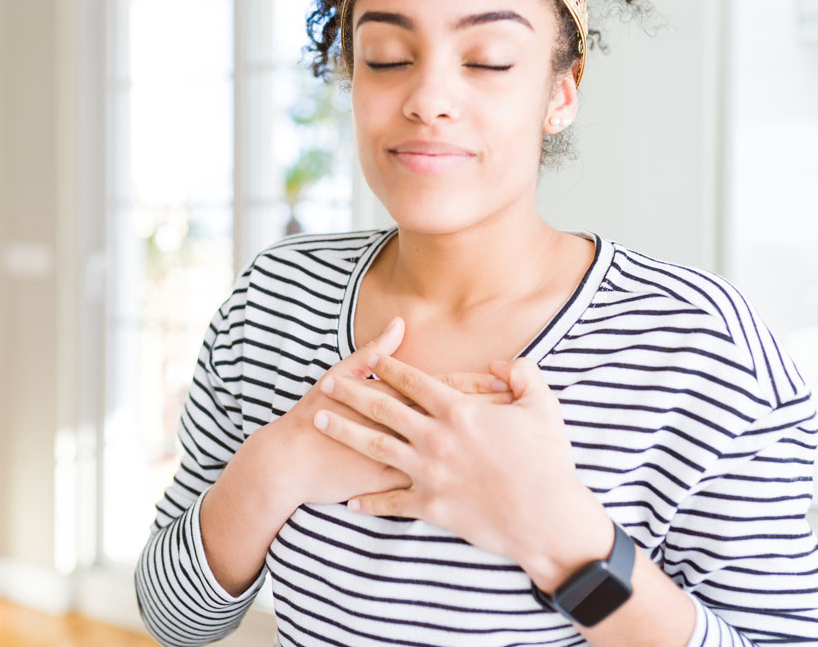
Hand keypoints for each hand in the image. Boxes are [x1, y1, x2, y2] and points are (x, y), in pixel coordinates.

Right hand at [255, 317, 512, 511]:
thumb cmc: (315, 416)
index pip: (448, 389)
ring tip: (518, 449)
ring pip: (458, 458)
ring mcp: (406, 464)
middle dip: (496, 418)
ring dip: (488, 452)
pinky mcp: (398, 492)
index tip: (506, 383)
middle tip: (528, 412)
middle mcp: (408, 433)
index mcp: (399, 401)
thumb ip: (371, 352)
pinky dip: (463, 486)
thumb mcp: (338, 375)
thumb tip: (399, 326)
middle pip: (461, 423)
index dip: (479, 385)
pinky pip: (439, 490)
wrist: (289, 464)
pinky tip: (486, 486)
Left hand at [312, 355, 611, 584]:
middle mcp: (436, 438)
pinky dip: (369, 500)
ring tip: (320, 420)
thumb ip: (522, 374)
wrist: (547, 519)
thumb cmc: (549, 462)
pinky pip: (391, 502)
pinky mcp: (431, 506)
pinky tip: (350, 498)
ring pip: (375, 447)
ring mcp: (429, 473)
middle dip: (352, 392)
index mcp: (460, 411)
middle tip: (328, 383)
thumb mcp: (543, 407)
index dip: (391, 367)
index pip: (415, 382)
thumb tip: (500, 364)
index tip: (372, 359)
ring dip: (345, 432)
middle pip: (382, 409)